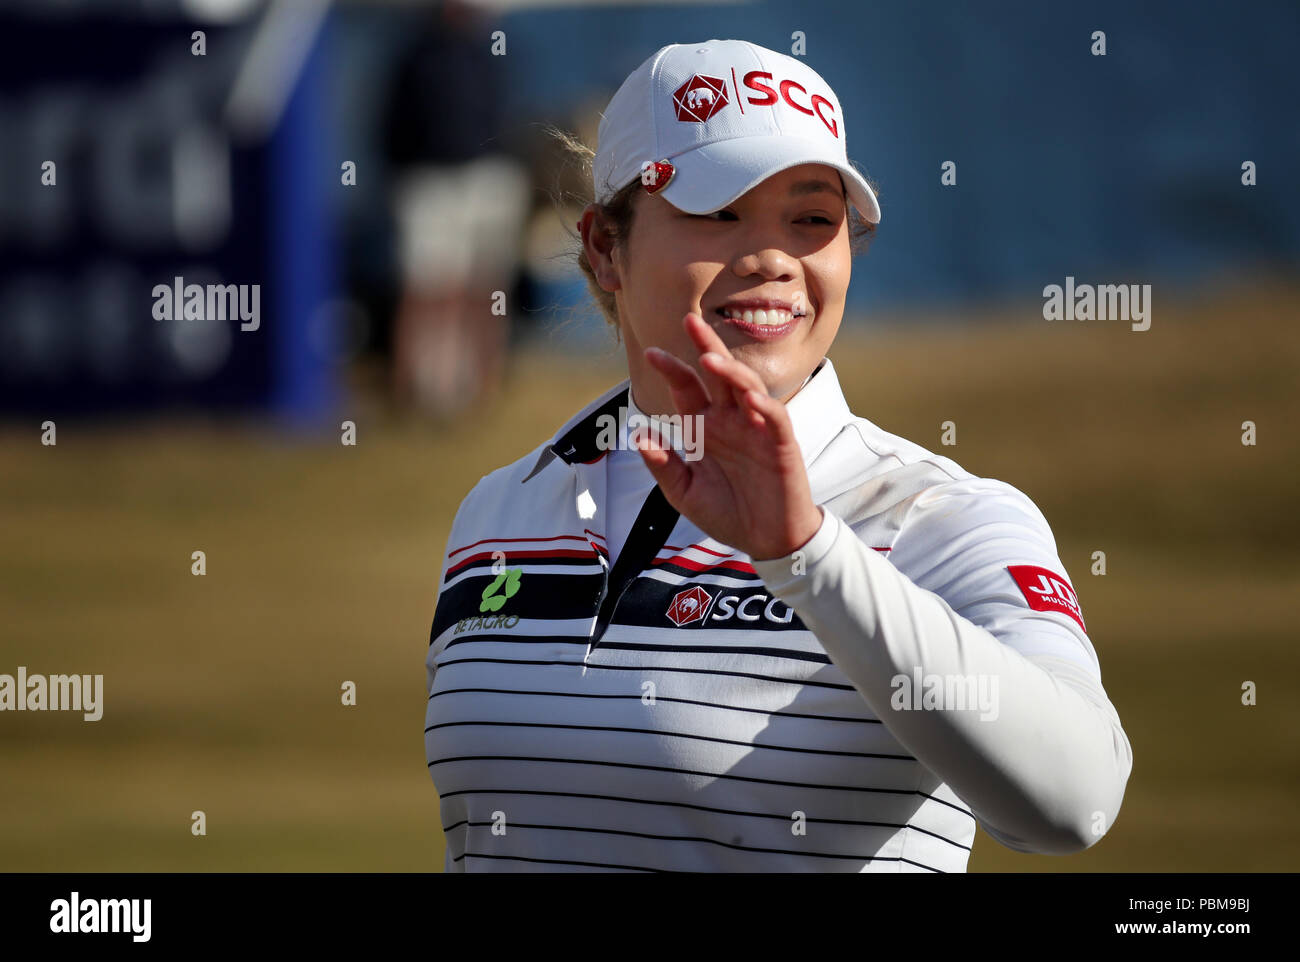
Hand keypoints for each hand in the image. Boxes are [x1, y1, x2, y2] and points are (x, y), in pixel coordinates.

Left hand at [632, 313, 824, 561]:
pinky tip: (751, 398)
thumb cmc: (729, 514)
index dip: (672, 370)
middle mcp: (732, 422)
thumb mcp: (684, 494)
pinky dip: (765, 407)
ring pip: (748, 388)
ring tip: (710, 359)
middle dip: (706, 346)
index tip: (651, 353)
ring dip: (732, 372)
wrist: (768, 542)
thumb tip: (639, 434)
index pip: (688, 390)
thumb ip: (663, 465)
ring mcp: (758, 431)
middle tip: (689, 320)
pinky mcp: (781, 447)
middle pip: (720, 375)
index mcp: (707, 429)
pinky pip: (775, 420)